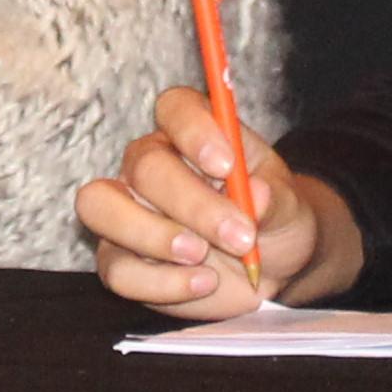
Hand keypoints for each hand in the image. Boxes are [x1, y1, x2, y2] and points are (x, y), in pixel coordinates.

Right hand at [77, 85, 366, 317]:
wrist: (269, 266)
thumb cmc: (272, 219)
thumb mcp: (289, 207)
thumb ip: (275, 199)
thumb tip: (256, 194)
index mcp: (191, 132)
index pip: (175, 108)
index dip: (194, 131)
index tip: (227, 166)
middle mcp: (149, 165)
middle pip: (144, 165)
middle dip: (191, 203)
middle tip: (237, 235)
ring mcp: (127, 212)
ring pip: (102, 208)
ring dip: (154, 236)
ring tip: (203, 256)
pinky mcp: (120, 260)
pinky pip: (117, 269)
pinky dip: (161, 283)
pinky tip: (204, 283)